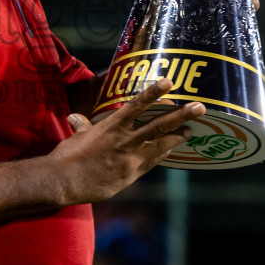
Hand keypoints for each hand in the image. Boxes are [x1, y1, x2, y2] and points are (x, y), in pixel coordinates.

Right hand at [50, 78, 203, 203]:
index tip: (169, 82)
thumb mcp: (76, 137)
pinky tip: (171, 150)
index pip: (137, 105)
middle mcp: (125, 140)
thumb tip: (75, 118)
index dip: (154, 92)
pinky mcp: (131, 175)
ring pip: (162, 145)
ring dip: (178, 137)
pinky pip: (152, 162)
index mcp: (112, 126)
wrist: (64, 182)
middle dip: (181, 115)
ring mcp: (131, 159)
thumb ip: (82, 127)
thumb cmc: (67, 157)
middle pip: (159, 124)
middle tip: (200, 107)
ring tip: (191, 131)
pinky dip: (163, 155)